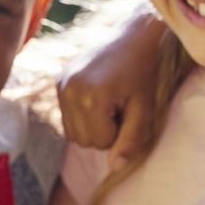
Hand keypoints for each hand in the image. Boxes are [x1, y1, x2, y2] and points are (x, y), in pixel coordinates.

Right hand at [56, 6, 164, 167]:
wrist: (135, 36)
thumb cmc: (145, 73)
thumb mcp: (145, 109)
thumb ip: (131, 140)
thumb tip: (114, 168)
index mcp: (91, 97)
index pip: (100, 143)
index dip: (119, 132)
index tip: (130, 109)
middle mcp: (69, 90)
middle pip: (83, 140)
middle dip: (105, 131)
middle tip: (122, 105)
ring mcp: (61, 84)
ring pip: (73, 133)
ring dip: (93, 125)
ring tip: (112, 102)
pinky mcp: (59, 80)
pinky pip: (68, 117)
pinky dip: (84, 115)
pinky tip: (100, 97)